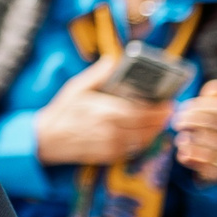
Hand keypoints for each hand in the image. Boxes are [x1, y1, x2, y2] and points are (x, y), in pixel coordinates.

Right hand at [34, 59, 175, 167]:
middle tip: (168, 111)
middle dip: (161, 119)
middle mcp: (112, 130)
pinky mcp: (110, 156)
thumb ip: (97, 74)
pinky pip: (134, 149)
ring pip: (144, 139)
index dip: (159, 109)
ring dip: (155, 130)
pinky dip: (144, 141)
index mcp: (106, 111)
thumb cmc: (62, 112)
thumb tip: (113, 60)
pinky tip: (145, 133)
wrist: (47, 139)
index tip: (169, 103)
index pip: (142, 111)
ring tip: (160, 121)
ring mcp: (112, 145)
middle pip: (147, 126)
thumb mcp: (76, 87)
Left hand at [172, 80, 216, 183]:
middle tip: (176, 122)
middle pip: (214, 123)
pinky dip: (191, 157)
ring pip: (211, 144)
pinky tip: (181, 153)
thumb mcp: (213, 114)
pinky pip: (207, 164)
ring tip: (180, 139)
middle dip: (191, 121)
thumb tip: (216, 84)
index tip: (182, 108)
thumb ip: (212, 99)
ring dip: (190, 140)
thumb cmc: (213, 131)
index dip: (199, 106)